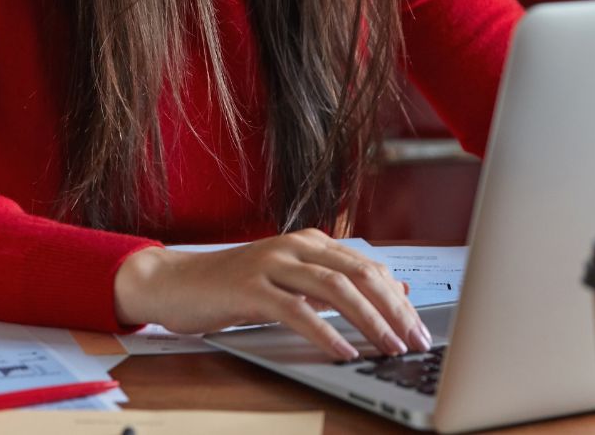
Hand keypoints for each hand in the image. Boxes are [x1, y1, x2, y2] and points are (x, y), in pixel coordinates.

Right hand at [112, 228, 430, 360]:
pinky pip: (296, 311)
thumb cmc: (232, 287)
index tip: (420, 328)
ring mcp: (271, 265)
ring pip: (334, 289)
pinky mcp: (249, 289)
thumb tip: (389, 294)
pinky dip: (325, 333)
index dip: (398, 298)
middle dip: (393, 310)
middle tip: (416, 342)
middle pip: (358, 275)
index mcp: (309, 242)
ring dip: (369, 321)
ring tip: (390, 347)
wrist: (175, 282)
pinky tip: (344, 352)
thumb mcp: (289, 282)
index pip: (366, 267)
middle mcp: (294, 247)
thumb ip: (332, 285)